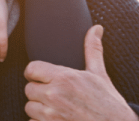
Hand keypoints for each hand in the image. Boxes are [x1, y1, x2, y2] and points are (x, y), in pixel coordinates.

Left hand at [24, 25, 138, 120]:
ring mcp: (51, 114)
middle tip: (54, 95)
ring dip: (39, 109)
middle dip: (38, 92)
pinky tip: (57, 119)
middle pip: (28, 89)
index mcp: (64, 78)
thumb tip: (96, 27)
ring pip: (29, 107)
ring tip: (56, 108)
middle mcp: (55, 95)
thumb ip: (92, 50)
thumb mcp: (100, 75)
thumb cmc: (110, 104)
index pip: (31, 69)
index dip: (36, 73)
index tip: (44, 78)